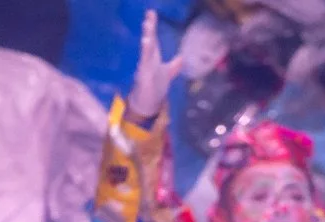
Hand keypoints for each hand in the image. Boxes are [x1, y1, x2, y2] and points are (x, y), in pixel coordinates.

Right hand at [127, 9, 181, 123]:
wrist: (147, 104)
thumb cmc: (155, 88)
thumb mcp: (167, 74)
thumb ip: (174, 65)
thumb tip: (182, 57)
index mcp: (153, 58)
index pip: (153, 38)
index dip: (152, 26)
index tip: (151, 12)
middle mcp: (147, 60)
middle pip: (149, 40)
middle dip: (150, 28)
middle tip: (150, 14)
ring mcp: (144, 67)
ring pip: (146, 50)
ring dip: (147, 38)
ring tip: (148, 25)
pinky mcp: (143, 76)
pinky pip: (143, 63)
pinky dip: (145, 53)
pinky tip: (145, 43)